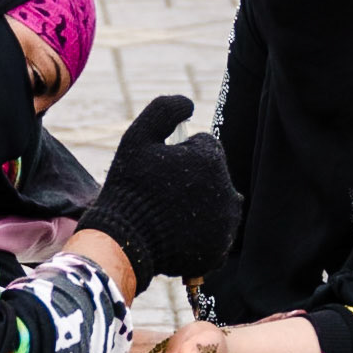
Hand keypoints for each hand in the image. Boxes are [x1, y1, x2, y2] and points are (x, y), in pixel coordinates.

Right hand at [73, 96, 241, 292]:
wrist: (124, 241)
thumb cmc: (129, 187)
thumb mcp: (137, 137)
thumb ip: (164, 110)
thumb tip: (189, 103)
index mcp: (212, 159)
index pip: (204, 146)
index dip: (179, 153)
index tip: (161, 168)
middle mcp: (228, 191)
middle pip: (213, 175)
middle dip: (192, 178)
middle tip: (162, 193)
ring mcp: (226, 224)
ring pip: (216, 204)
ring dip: (199, 204)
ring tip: (169, 214)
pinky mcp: (219, 249)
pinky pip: (213, 233)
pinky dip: (199, 232)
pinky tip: (175, 233)